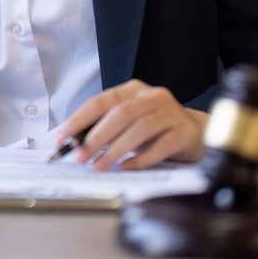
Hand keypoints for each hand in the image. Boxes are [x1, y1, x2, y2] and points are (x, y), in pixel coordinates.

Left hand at [57, 80, 208, 170]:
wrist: (195, 133)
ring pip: (139, 128)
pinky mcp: (184, 132)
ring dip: (116, 149)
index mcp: (134, 90)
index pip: (102, 101)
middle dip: (97, 136)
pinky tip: (128, 167)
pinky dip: (141, 158)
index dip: (79, 119)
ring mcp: (171, 113)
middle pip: (121, 113)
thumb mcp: (129, 124)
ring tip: (100, 165)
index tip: (62, 138)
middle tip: (80, 156)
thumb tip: (75, 144)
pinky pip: (161, 145)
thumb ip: (107, 129)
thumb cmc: (155, 130)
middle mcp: (153, 96)